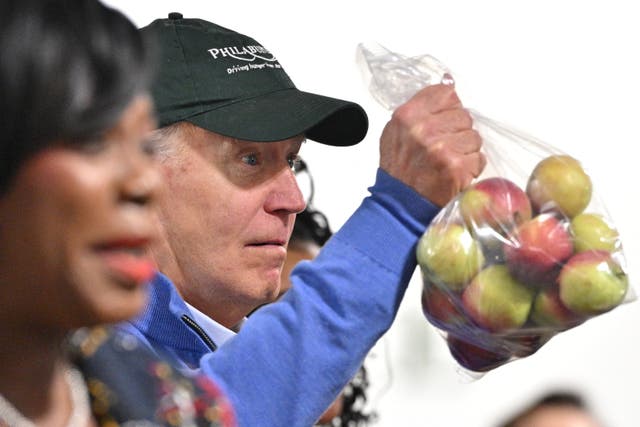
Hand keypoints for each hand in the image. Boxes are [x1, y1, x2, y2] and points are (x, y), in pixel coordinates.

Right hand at [379, 84, 485, 206]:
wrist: (400, 203)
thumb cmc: (399, 168)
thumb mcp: (398, 132)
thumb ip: (421, 107)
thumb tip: (448, 82)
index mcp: (407, 115)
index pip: (446, 94)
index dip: (449, 109)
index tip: (443, 122)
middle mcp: (423, 129)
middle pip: (463, 115)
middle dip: (458, 132)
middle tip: (443, 149)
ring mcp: (440, 148)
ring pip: (474, 136)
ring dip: (466, 151)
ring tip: (448, 162)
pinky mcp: (455, 166)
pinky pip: (478, 157)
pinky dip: (471, 167)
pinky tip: (455, 173)